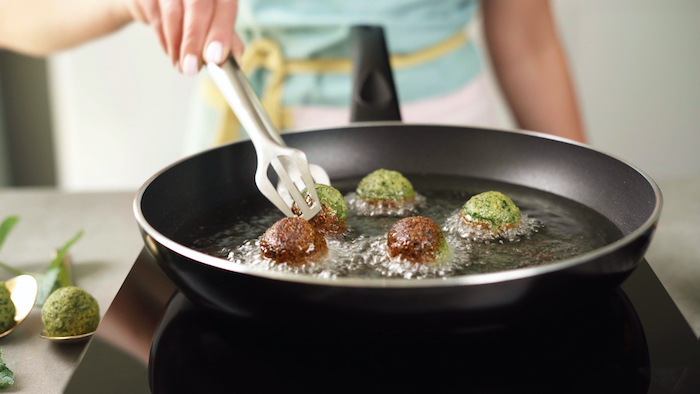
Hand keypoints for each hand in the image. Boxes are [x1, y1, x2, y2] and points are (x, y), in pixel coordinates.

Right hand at [125, 0, 244, 73]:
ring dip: (178, 46)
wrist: (158, 0)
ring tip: (183, 66)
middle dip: (195, 40)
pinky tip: (172, 53)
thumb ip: (226, 36)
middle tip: (192, 68)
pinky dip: (165, 41)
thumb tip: (236, 61)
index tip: (215, 58)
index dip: (221, 31)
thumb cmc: (192, 11)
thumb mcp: (214, 20)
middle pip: (198, 6)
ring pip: (174, 14)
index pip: (226, 4)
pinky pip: (156, 19)